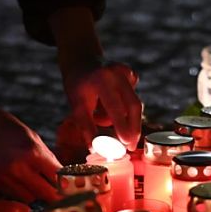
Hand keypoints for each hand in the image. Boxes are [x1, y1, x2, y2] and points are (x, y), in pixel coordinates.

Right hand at [0, 72, 61, 202]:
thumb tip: (61, 174)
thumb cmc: (5, 126)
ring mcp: (4, 178)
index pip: (57, 177)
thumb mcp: (31, 136)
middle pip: (46, 193)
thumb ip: (46, 157)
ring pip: (30, 198)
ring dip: (36, 193)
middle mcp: (18, 168)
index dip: (66, 185)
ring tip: (36, 183)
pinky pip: (14, 195)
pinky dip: (20, 191)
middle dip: (55, 194)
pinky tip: (19, 179)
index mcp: (32, 153)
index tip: (71, 188)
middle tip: (60, 194)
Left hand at [49, 7, 142, 150]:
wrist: (82, 62)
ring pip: (134, 104)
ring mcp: (127, 71)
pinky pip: (133, 99)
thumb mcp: (76, 107)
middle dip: (133, 128)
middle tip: (130, 146)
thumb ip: (87, 127)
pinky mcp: (132, 74)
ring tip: (108, 120)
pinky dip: (125, 108)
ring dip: (125, 118)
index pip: (115, 107)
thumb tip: (96, 149)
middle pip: (133, 106)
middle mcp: (118, 72)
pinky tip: (109, 103)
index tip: (126, 144)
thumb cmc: (78, 88)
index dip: (122, 127)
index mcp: (101, 79)